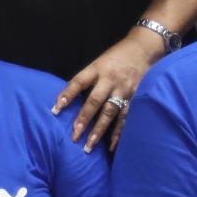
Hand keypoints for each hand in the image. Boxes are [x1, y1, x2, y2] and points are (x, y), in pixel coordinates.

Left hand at [53, 33, 158, 152]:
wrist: (141, 50)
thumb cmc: (114, 58)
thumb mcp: (98, 62)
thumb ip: (86, 79)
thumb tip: (67, 99)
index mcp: (97, 69)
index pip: (78, 82)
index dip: (67, 95)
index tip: (55, 110)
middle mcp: (109, 80)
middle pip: (95, 101)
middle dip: (84, 119)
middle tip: (74, 136)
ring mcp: (123, 90)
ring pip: (110, 112)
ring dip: (99, 130)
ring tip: (89, 146)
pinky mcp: (133, 98)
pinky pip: (125, 118)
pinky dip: (118, 133)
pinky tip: (111, 146)